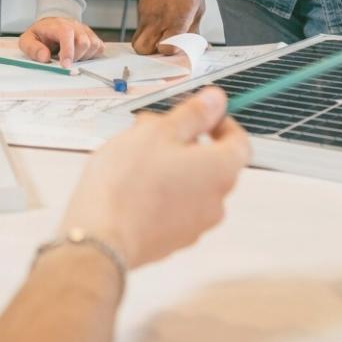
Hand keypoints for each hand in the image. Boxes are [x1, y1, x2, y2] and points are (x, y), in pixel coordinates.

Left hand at [20, 16, 103, 66]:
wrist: (50, 25)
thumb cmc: (40, 35)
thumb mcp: (28, 40)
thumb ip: (33, 49)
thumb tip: (45, 57)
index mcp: (58, 25)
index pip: (66, 33)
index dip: (68, 50)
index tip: (65, 65)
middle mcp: (74, 25)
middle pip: (84, 42)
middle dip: (76, 57)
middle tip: (65, 61)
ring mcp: (85, 30)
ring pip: (94, 45)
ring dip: (84, 57)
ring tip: (72, 57)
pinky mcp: (92, 36)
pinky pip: (99, 48)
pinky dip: (92, 55)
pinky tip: (80, 56)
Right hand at [60, 88, 249, 268]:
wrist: (102, 237)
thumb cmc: (129, 183)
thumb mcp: (158, 132)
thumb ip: (192, 115)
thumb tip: (216, 101)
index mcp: (220, 170)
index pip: (239, 141)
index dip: (221, 123)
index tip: (201, 114)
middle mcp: (216, 201)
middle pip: (211, 162)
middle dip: (184, 142)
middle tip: (153, 130)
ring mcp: (195, 225)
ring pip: (190, 183)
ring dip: (170, 166)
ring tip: (134, 156)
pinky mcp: (173, 239)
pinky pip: (174, 206)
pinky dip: (160, 191)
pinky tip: (131, 184)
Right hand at [131, 0, 203, 54]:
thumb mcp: (198, 9)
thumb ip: (194, 30)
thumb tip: (198, 47)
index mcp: (177, 18)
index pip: (166, 48)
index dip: (172, 52)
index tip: (178, 50)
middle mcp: (158, 18)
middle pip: (145, 49)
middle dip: (154, 53)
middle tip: (165, 47)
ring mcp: (146, 15)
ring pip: (137, 42)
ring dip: (148, 45)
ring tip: (160, 39)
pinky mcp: (140, 11)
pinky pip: (139, 30)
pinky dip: (147, 34)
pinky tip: (158, 28)